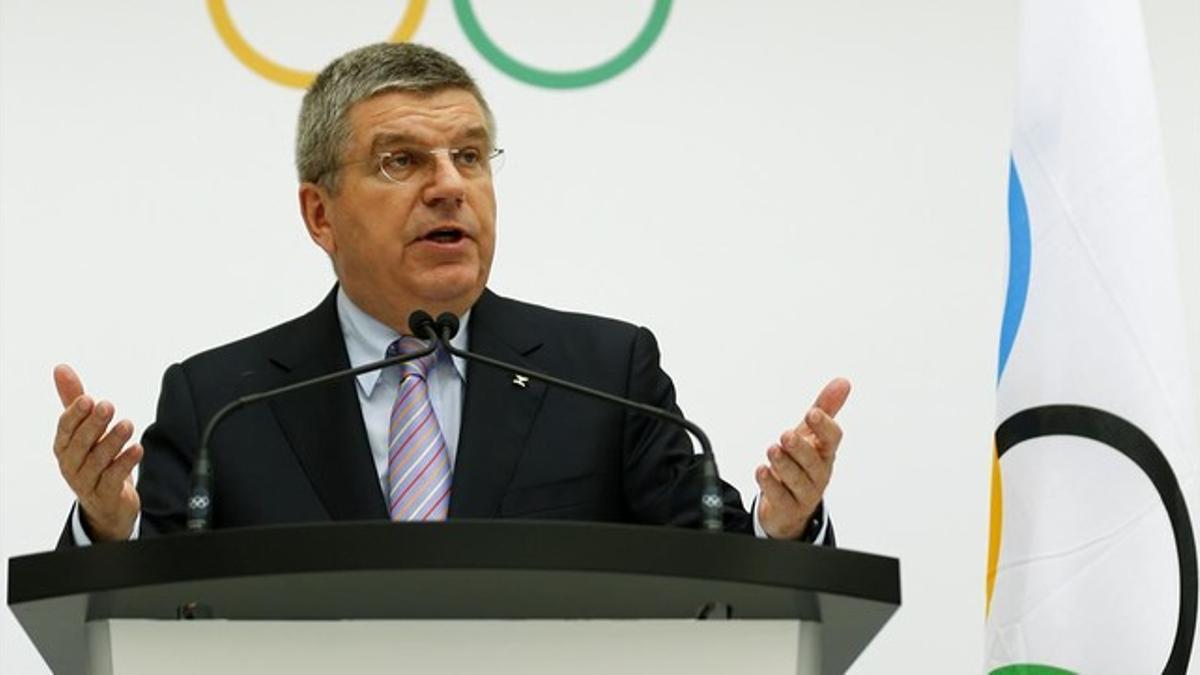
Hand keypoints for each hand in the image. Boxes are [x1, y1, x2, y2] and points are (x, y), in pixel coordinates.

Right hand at [52, 364, 142, 541]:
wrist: (106, 503)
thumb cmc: (93, 459)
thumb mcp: (83, 429)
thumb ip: (74, 400)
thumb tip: (61, 368)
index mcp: (64, 446)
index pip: (65, 428)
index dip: (75, 414)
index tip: (88, 399)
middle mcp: (72, 463)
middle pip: (81, 443)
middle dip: (94, 424)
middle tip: (108, 406)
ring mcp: (87, 481)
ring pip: (98, 461)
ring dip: (113, 441)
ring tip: (127, 425)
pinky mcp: (105, 494)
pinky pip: (113, 479)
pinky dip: (125, 463)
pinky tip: (137, 449)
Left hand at [755, 377, 850, 539]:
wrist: (789, 506)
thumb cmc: (801, 464)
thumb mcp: (811, 435)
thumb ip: (825, 409)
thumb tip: (843, 382)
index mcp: (825, 453)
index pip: (832, 439)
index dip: (824, 427)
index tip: (813, 413)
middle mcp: (817, 473)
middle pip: (813, 461)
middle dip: (800, 448)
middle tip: (786, 435)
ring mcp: (804, 493)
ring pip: (797, 480)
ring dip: (784, 464)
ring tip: (772, 450)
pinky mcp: (787, 508)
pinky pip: (780, 497)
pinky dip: (770, 484)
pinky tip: (761, 471)